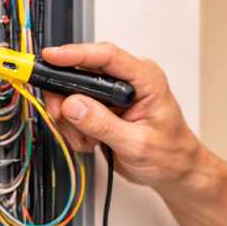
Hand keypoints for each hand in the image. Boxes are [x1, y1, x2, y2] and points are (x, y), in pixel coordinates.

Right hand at [38, 42, 204, 189]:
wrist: (175, 172)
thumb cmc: (170, 155)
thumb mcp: (136, 144)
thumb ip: (103, 124)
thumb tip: (73, 104)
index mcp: (146, 80)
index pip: (108, 56)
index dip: (76, 53)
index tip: (51, 56)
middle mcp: (130, 82)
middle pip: (84, 71)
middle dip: (66, 96)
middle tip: (61, 116)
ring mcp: (116, 95)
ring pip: (75, 92)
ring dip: (72, 118)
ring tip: (86, 139)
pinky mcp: (105, 108)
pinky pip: (76, 109)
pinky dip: (75, 127)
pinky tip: (89, 141)